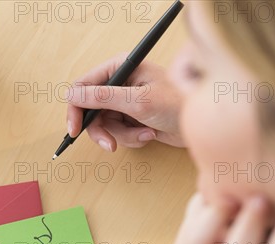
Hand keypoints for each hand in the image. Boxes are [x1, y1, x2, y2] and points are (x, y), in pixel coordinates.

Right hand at [66, 52, 183, 151]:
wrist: (202, 125)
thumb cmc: (178, 104)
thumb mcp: (138, 101)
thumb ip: (103, 98)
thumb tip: (73, 96)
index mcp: (121, 67)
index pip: (83, 86)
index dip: (76, 108)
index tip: (74, 129)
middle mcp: (121, 82)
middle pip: (92, 110)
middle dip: (103, 130)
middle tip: (111, 144)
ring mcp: (127, 102)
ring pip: (106, 126)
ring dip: (124, 135)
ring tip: (145, 134)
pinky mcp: (134, 118)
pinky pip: (120, 133)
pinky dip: (133, 138)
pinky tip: (150, 134)